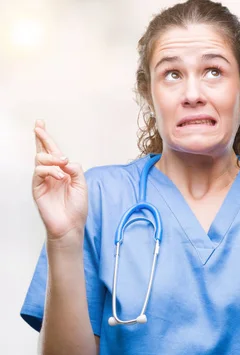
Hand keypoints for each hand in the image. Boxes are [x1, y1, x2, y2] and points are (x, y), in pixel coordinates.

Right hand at [32, 120, 87, 240]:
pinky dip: (51, 171)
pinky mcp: (37, 188)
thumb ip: (75, 170)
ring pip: (40, 159)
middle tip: (39, 127)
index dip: (46, 139)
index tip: (40, 124)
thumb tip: (66, 160)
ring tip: (63, 164)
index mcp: (62, 172)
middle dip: (40, 138)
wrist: (71, 225)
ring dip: (53, 158)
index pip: (53, 152)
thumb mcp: (82, 185)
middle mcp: (51, 174)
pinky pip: (39, 172)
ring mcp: (43, 180)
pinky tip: (60, 176)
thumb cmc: (76, 208)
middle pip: (42, 151)